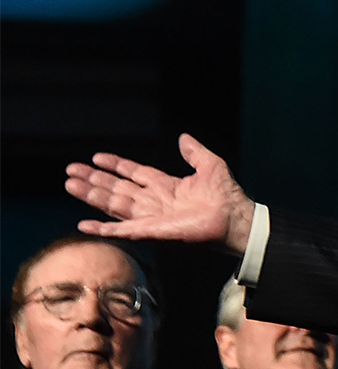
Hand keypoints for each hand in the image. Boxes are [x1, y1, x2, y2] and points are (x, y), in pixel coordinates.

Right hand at [65, 132, 256, 252]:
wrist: (235, 219)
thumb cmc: (227, 196)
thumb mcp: (210, 165)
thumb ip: (194, 152)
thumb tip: (184, 137)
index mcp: (166, 185)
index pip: (133, 173)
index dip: (115, 165)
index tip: (96, 157)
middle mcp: (154, 201)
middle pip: (117, 188)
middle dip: (94, 180)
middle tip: (71, 171)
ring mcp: (151, 217)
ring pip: (114, 204)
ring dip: (92, 196)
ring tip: (71, 185)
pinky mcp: (153, 231)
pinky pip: (123, 231)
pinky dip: (103, 229)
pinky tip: (84, 224)